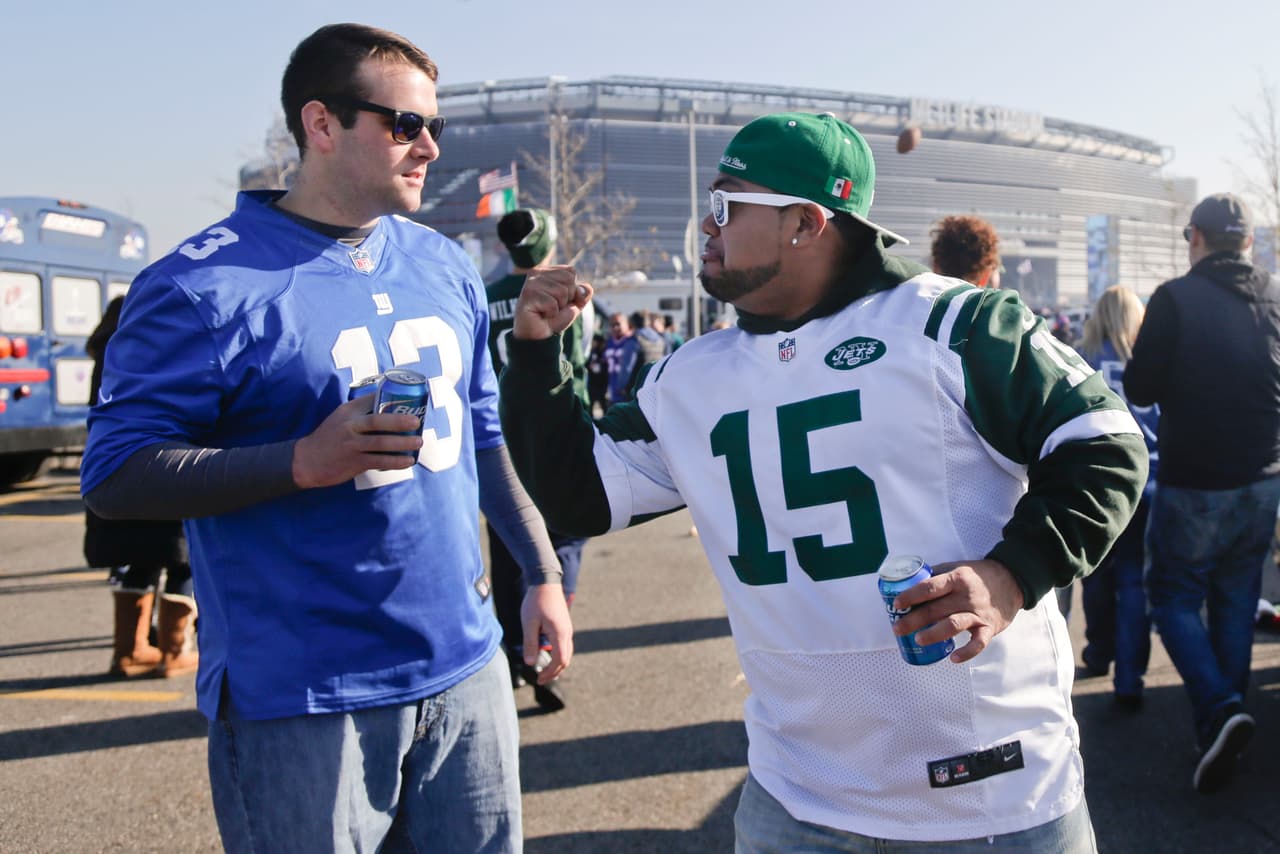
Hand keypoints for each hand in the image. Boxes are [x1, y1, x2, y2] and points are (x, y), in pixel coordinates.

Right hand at [292, 397, 423, 488]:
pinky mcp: (354, 463)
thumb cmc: (329, 437)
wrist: (307, 461)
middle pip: (377, 421)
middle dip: (399, 421)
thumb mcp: (340, 418)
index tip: (408, 398)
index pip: (369, 400)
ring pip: (380, 443)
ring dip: (402, 443)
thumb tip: (385, 398)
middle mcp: (349, 427)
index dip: (389, 398)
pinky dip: (395, 462)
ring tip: (419, 442)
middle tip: (417, 421)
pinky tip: (408, 461)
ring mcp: (351, 445)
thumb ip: (360, 410)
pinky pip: (379, 461)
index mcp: (347, 413)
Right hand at [513, 266, 592, 340]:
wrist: (538, 336)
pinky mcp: (528, 295)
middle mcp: (536, 272)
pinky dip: (551, 314)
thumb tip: (583, 289)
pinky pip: (552, 304)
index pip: (570, 272)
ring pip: (562, 292)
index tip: (558, 300)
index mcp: (546, 271)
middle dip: (566, 298)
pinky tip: (540, 315)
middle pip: (568, 280)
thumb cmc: (553, 318)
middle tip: (552, 307)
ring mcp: (531, 283)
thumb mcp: (573, 304)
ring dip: (558, 307)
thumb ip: (583, 294)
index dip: (571, 290)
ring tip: (546, 311)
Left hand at [521, 582, 573, 683]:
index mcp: (559, 633)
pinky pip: (564, 645)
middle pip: (565, 659)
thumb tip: (530, 663)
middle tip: (540, 679)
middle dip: (554, 672)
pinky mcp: (564, 625)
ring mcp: (567, 629)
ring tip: (544, 671)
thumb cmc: (536, 601)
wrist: (546, 581)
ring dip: (557, 664)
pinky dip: (557, 655)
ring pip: (566, 652)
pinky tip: (546, 655)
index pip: (559, 660)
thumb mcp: (529, 623)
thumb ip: (530, 644)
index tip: (539, 679)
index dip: (550, 672)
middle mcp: (567, 633)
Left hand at [890, 558, 1024, 662]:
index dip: (911, 596)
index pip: (929, 587)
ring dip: (934, 634)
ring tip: (918, 640)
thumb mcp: (958, 568)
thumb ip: (937, 575)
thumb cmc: (978, 576)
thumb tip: (909, 582)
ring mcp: (978, 613)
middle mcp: (966, 596)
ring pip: (954, 625)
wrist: (1013, 581)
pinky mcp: (989, 627)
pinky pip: (978, 642)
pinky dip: (967, 652)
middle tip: (897, 629)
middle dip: (914, 620)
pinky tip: (953, 658)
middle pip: (936, 609)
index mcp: (956, 578)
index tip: (896, 604)